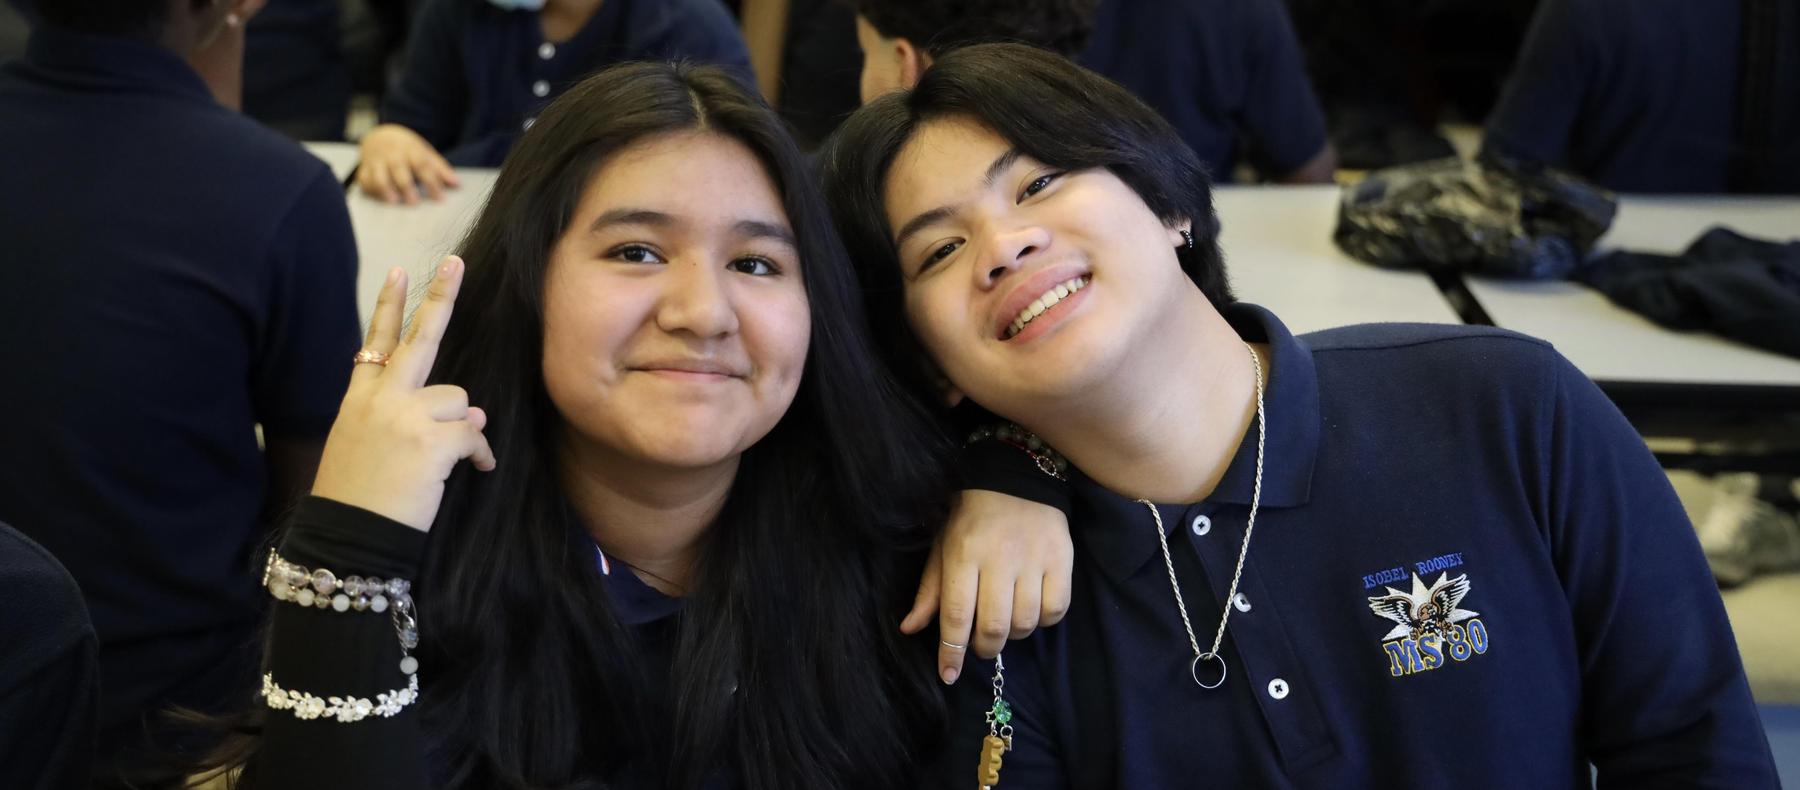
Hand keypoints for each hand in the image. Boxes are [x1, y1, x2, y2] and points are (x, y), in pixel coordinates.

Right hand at [310, 258, 496, 530]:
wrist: (348, 537)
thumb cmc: (359, 498)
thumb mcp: (371, 448)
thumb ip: (416, 418)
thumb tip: (471, 408)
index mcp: (359, 399)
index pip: (375, 344)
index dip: (389, 307)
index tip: (400, 272)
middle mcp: (380, 398)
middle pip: (420, 339)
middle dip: (441, 297)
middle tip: (457, 263)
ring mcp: (404, 414)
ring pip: (459, 400)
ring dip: (462, 430)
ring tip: (445, 461)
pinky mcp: (430, 438)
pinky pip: (474, 433)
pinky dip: (480, 454)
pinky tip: (474, 470)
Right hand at [356, 124, 460, 204]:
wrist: (380, 136)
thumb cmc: (407, 149)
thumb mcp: (425, 153)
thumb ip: (440, 169)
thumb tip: (456, 184)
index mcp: (410, 150)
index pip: (422, 165)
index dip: (432, 182)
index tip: (440, 198)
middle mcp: (392, 155)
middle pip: (399, 169)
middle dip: (406, 186)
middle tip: (415, 202)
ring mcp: (376, 162)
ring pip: (378, 175)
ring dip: (385, 188)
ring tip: (394, 201)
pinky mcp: (365, 170)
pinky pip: (364, 180)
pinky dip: (371, 189)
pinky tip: (380, 198)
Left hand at [901, 490, 1072, 683]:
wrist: (1015, 478)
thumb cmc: (971, 517)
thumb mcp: (943, 547)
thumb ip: (930, 590)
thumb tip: (910, 628)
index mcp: (963, 554)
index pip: (956, 615)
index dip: (951, 651)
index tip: (949, 675)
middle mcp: (999, 558)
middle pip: (994, 626)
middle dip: (984, 648)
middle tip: (981, 644)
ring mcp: (1033, 559)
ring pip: (1025, 622)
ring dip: (1012, 635)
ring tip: (1005, 624)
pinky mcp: (1062, 558)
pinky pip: (1055, 609)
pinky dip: (1043, 621)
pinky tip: (1032, 611)